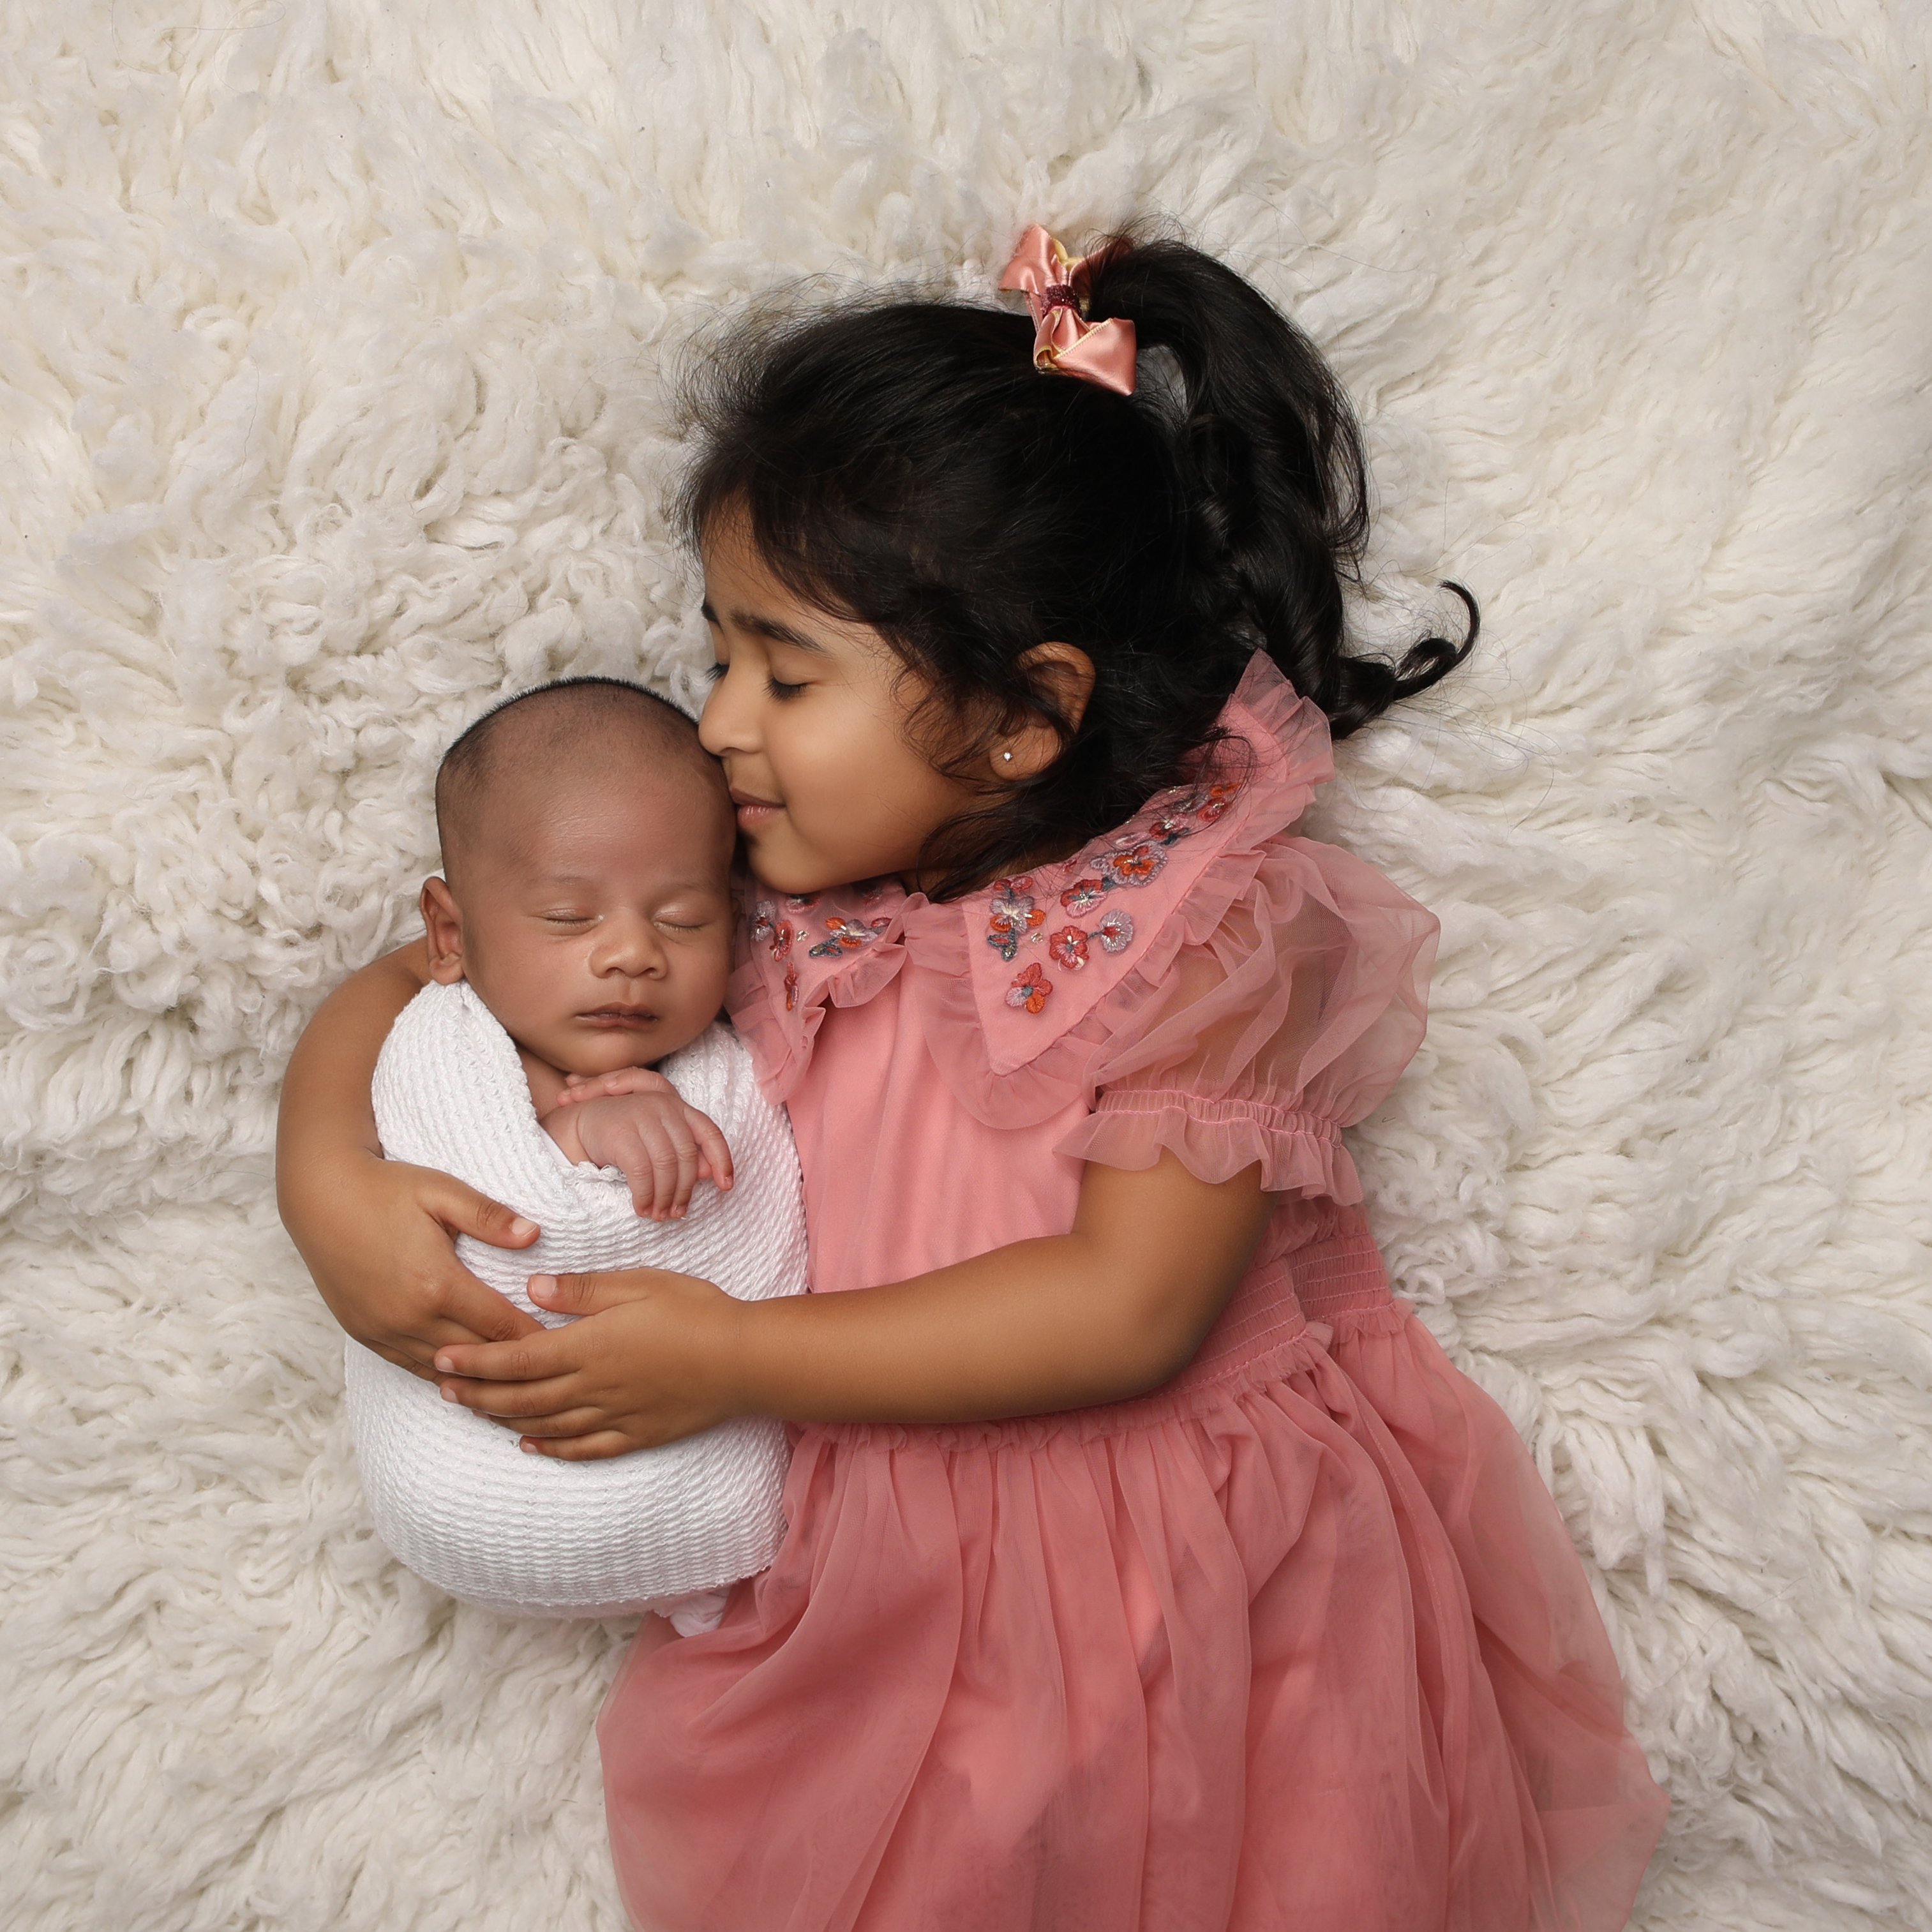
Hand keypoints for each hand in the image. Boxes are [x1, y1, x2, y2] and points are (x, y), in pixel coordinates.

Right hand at [284, 1150, 546, 1380]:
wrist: (318, 1197)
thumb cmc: (385, 1188)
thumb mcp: (441, 1191)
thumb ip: (489, 1216)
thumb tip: (534, 1235)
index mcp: (436, 1283)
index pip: (500, 1325)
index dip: (536, 1339)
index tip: (568, 1346)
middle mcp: (409, 1317)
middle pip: (476, 1356)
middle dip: (514, 1366)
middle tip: (552, 1373)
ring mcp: (383, 1331)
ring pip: (443, 1370)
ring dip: (479, 1379)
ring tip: (517, 1388)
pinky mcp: (364, 1335)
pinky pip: (411, 1367)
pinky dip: (442, 1375)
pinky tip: (466, 1380)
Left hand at [432, 1267, 746, 1458]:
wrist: (744, 1360)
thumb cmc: (695, 1311)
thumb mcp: (639, 1284)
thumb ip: (584, 1291)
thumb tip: (532, 1290)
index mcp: (589, 1347)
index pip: (516, 1358)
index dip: (475, 1361)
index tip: (440, 1357)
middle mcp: (593, 1388)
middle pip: (520, 1397)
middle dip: (476, 1393)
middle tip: (442, 1387)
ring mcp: (613, 1416)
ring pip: (544, 1425)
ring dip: (503, 1419)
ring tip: (474, 1411)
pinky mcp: (635, 1434)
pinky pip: (582, 1449)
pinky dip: (550, 1449)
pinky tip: (530, 1445)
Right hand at [544, 1070, 733, 1219]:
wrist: (582, 1123)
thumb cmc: (626, 1135)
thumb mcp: (657, 1141)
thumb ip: (682, 1154)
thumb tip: (707, 1175)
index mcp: (679, 1107)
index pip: (710, 1133)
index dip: (722, 1160)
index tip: (726, 1187)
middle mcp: (664, 1106)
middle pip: (686, 1157)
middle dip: (684, 1191)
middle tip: (676, 1214)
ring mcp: (642, 1115)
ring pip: (665, 1166)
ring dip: (663, 1197)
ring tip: (658, 1216)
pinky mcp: (620, 1131)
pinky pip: (641, 1171)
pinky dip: (644, 1195)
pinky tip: (641, 1208)